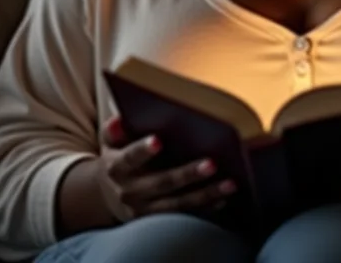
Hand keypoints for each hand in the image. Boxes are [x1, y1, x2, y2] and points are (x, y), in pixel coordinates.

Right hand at [97, 116, 236, 221]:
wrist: (110, 194)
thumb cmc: (120, 156)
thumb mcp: (112, 142)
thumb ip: (115, 130)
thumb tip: (119, 119)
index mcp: (117, 167)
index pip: (129, 158)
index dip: (142, 150)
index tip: (158, 140)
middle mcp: (129, 192)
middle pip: (161, 182)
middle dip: (187, 173)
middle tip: (212, 163)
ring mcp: (145, 210)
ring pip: (178, 204)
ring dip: (205, 194)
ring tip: (230, 183)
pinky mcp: (158, 222)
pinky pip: (185, 215)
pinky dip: (206, 208)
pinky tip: (224, 197)